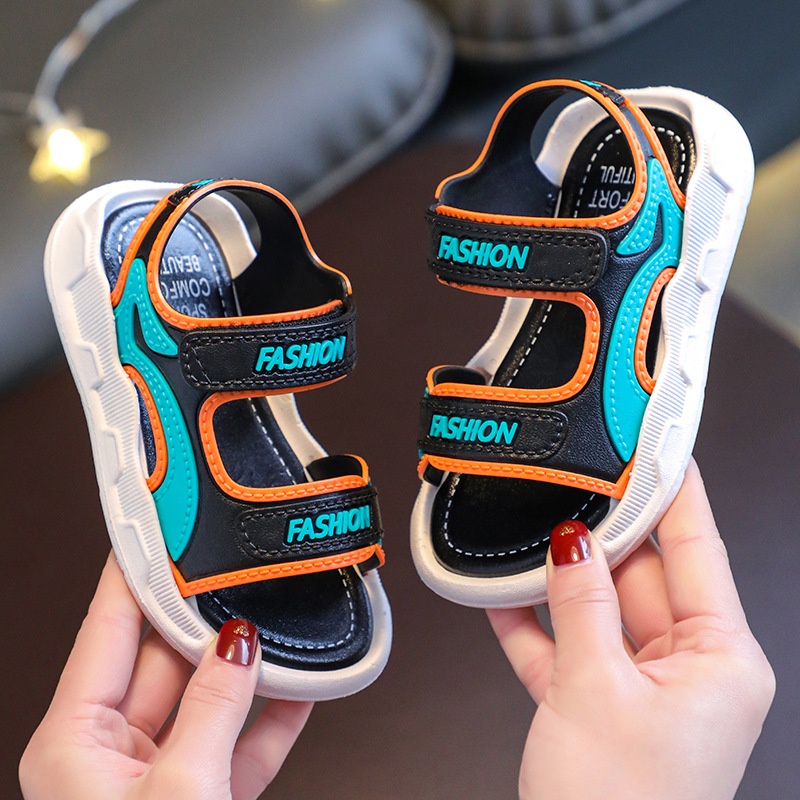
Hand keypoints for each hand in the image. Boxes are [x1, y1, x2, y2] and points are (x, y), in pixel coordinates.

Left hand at [20, 554, 311, 799]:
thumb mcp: (181, 789)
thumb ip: (214, 708)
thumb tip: (240, 644)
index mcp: (72, 744)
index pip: (106, 630)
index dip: (133, 573)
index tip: (156, 527)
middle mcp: (106, 756)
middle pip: (160, 659)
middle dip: (202, 621)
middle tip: (234, 576)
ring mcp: (155, 776)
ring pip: (203, 698)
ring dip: (243, 670)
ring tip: (276, 630)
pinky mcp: (200, 795)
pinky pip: (238, 742)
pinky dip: (270, 717)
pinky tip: (300, 688)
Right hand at [488, 460, 774, 799]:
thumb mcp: (595, 690)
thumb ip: (581, 606)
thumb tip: (570, 544)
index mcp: (720, 660)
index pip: (697, 550)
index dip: (675, 491)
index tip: (659, 444)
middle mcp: (688, 669)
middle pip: (641, 573)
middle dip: (600, 533)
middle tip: (569, 485)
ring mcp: (640, 686)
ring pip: (597, 608)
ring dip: (557, 581)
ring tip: (525, 536)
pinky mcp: (597, 705)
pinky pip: (565, 648)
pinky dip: (533, 626)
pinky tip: (500, 596)